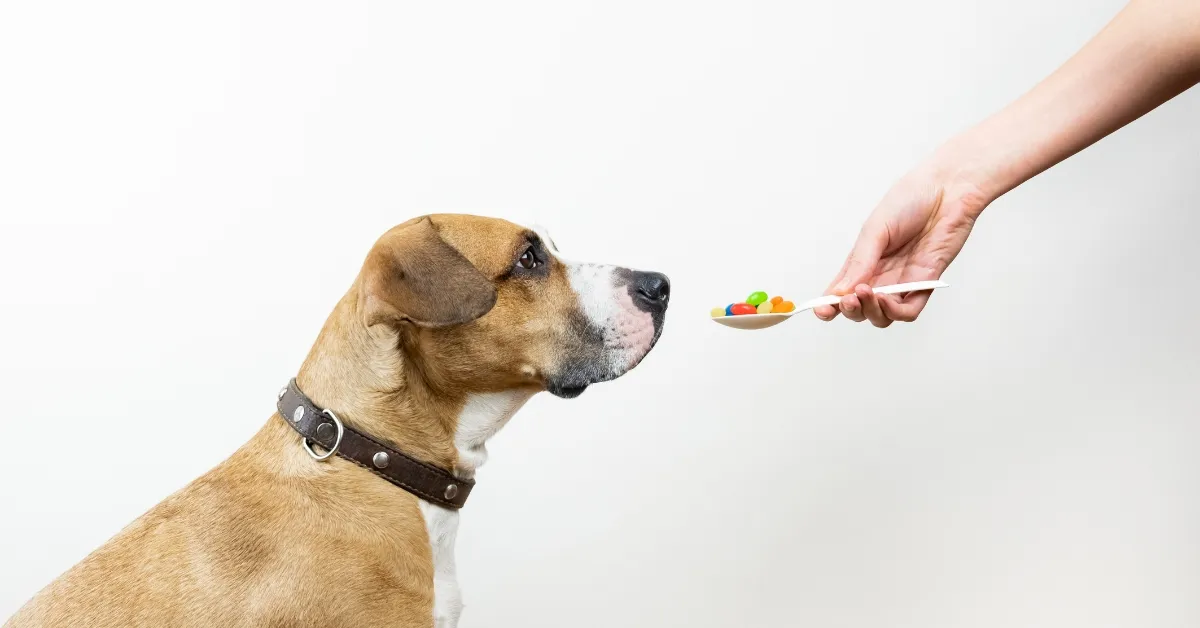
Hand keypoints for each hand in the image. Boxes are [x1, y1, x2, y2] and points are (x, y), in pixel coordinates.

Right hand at [813, 166, 989, 326]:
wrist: (948, 190)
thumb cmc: (911, 200)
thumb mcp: (876, 229)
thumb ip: (859, 262)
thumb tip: (839, 292)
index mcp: (862, 261)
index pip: (841, 291)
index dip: (829, 305)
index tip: (821, 310)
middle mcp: (880, 275)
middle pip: (860, 308)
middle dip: (850, 310)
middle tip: (848, 299)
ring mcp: (902, 282)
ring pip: (882, 315)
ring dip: (870, 312)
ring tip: (866, 294)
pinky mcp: (925, 284)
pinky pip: (908, 310)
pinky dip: (894, 312)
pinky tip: (885, 299)